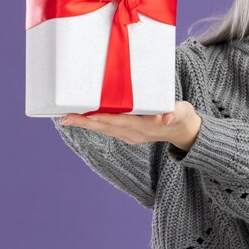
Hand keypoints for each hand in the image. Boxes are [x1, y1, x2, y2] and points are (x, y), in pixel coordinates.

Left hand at [58, 101, 202, 151]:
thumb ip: (175, 113)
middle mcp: (134, 134)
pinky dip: (93, 124)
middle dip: (85, 123)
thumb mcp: (183, 112)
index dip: (105, 119)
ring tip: (66, 119)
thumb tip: (166, 117)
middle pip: (106, 128)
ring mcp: (129, 136)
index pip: (121, 122)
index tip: (89, 115)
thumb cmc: (182, 116)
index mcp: (145, 127)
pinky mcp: (127, 134)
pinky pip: (107, 129)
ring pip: (104, 130)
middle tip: (64, 118)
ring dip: (85, 125)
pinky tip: (82, 119)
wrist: (183, 131)